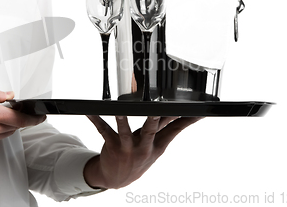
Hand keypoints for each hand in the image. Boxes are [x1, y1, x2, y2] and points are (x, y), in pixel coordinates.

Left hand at [84, 115, 202, 188]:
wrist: (117, 178)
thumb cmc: (138, 157)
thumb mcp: (156, 147)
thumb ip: (165, 129)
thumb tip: (179, 113)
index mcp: (157, 146)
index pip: (174, 130)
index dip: (186, 121)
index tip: (196, 111)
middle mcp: (143, 147)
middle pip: (151, 130)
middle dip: (154, 119)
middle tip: (157, 108)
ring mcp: (127, 147)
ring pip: (125, 132)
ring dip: (122, 120)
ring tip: (119, 110)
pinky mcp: (112, 145)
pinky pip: (103, 130)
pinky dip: (96, 120)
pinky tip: (90, 111)